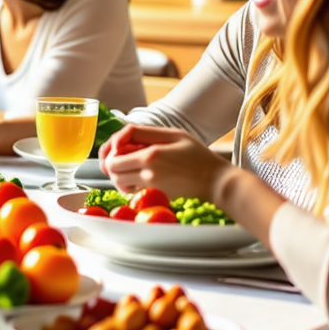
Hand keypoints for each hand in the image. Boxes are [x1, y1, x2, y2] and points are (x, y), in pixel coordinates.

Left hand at [101, 124, 232, 199]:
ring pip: (118, 181)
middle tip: (122, 158)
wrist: (217, 183)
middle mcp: (148, 170)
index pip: (116, 148)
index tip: (119, 145)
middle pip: (111, 167)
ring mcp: (151, 185)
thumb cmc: (200, 157)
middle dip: (112, 162)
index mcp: (151, 153)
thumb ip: (146, 134)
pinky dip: (129, 186)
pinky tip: (138, 180)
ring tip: (130, 169)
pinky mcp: (154, 196)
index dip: (112, 146)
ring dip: (119, 175)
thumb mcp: (176, 135)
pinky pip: (131, 191)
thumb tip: (121, 137)